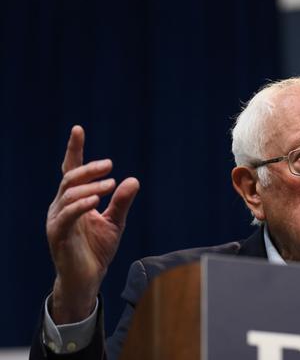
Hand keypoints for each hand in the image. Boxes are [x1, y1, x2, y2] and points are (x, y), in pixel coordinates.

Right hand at [47, 125, 139, 322]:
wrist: (87, 279)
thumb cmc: (97, 250)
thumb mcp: (115, 222)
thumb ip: (122, 202)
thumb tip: (133, 180)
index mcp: (73, 201)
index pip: (70, 170)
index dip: (74, 150)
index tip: (78, 129)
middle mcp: (60, 207)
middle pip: (70, 179)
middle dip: (89, 169)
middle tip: (110, 165)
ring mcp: (57, 220)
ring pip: (68, 194)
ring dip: (90, 186)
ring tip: (111, 184)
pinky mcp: (58, 235)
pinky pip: (67, 215)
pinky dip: (81, 205)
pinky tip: (96, 201)